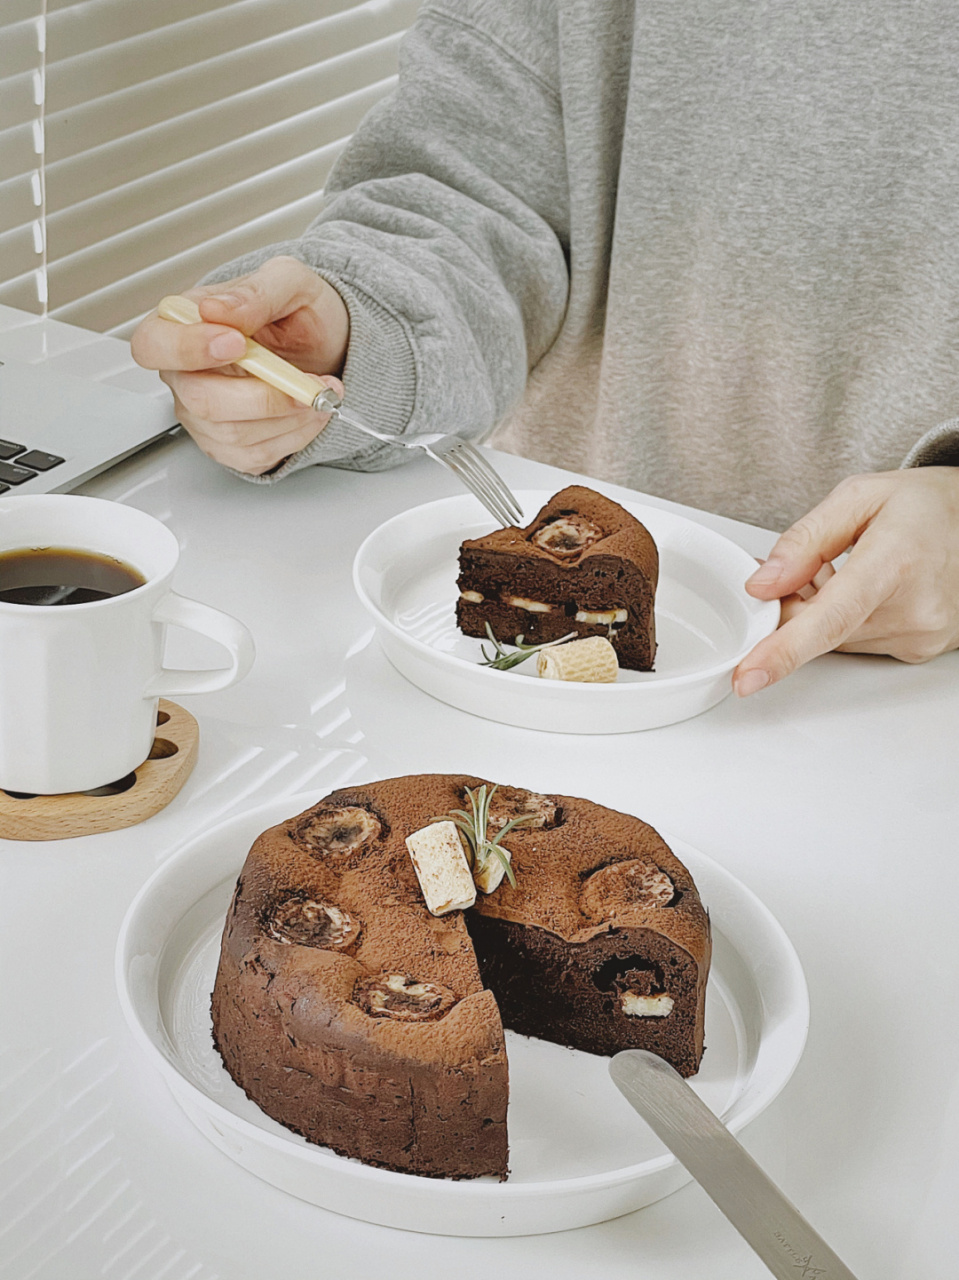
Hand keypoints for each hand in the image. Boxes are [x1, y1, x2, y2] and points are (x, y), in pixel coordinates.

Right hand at [131, 256, 349, 474]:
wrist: (327, 347)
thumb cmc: (299, 314)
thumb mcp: (290, 283)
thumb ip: (256, 292)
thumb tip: (219, 309)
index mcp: (184, 326)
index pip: (154, 344)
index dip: (188, 350)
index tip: (237, 343)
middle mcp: (187, 374)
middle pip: (200, 400)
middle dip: (262, 396)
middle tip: (304, 381)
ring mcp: (204, 415)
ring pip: (233, 434)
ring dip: (288, 417)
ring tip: (319, 392)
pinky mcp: (230, 446)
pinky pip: (254, 455)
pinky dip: (294, 436)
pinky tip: (309, 413)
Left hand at [733, 467, 958, 694]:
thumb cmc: (928, 506)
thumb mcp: (859, 497)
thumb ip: (804, 540)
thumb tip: (762, 585)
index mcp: (896, 562)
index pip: (830, 617)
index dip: (784, 650)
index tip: (749, 675)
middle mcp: (914, 609)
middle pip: (821, 629)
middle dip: (791, 605)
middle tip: (797, 569)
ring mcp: (920, 635)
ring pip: (835, 639)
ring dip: (819, 613)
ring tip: (843, 568)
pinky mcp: (919, 650)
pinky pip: (857, 642)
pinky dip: (842, 622)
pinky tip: (859, 590)